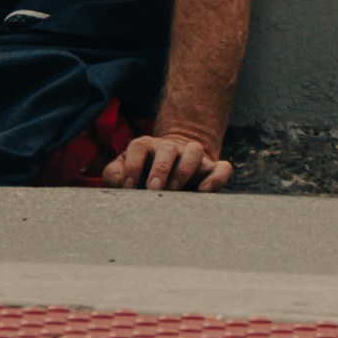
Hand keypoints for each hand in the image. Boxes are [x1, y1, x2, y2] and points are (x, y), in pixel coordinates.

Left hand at [97, 125, 234, 192]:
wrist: (172, 168)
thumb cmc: (143, 174)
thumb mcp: (126, 172)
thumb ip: (115, 175)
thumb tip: (117, 182)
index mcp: (147, 146)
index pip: (138, 147)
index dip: (132, 165)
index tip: (128, 188)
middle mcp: (170, 148)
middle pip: (167, 148)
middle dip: (160, 168)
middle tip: (153, 189)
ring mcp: (192, 156)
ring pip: (194, 150)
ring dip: (185, 169)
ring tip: (175, 190)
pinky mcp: (211, 168)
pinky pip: (222, 167)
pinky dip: (217, 177)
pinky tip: (204, 190)